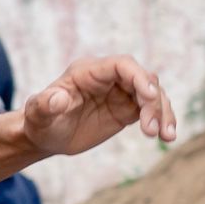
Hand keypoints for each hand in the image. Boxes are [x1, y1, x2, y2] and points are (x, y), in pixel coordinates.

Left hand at [22, 55, 176, 156]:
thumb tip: (56, 99)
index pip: (121, 64)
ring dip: (163, 113)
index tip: (149, 96)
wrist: (45, 137)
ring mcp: (121, 93)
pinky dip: (163, 121)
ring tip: (164, 137)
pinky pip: (153, 110)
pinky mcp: (128, 109)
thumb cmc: (40, 122)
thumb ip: (44, 105)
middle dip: (153, 101)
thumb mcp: (38, 114)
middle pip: (143, 79)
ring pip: (154, 94)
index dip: (138, 77)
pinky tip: (167, 138)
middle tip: (151, 128)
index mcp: (88, 71)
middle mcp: (108, 78)